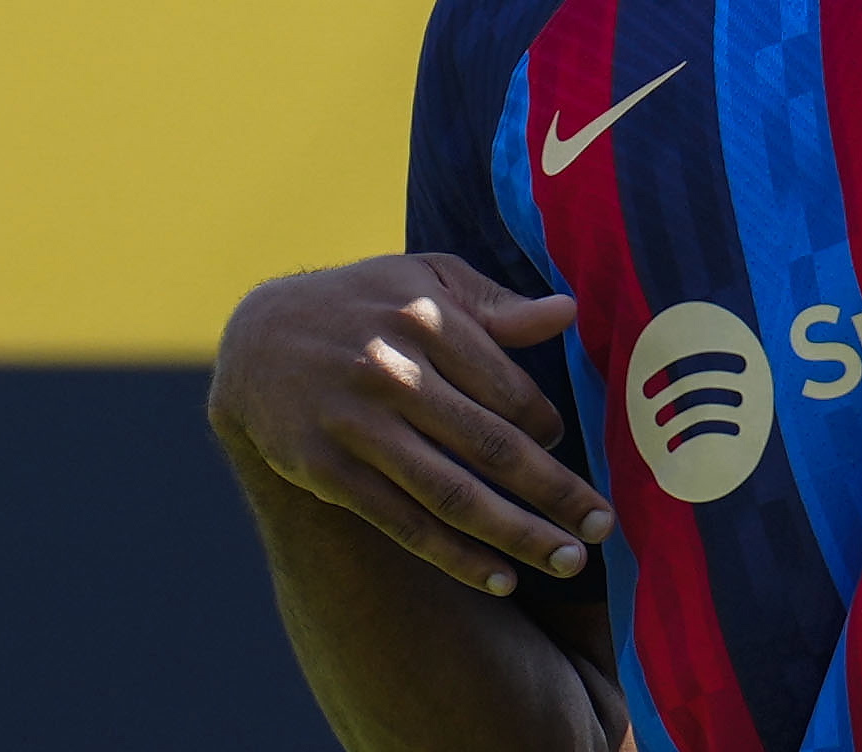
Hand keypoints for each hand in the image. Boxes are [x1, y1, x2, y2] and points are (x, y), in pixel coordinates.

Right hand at [209, 253, 616, 598]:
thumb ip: (495, 306)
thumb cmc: (364, 303)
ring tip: (567, 561)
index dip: (546, 425)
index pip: (507, 388)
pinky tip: (499, 579)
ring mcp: (357, 426)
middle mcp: (393, 372)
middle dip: (555, 491)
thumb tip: (569, 312)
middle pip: (491, 446)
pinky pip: (403, 522)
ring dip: (516, 534)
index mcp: (425, 319)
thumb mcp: (424, 281)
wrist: (256, 338)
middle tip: (605, 524)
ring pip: (452, 493)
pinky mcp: (327, 469)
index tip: (565, 444)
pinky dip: (454, 556)